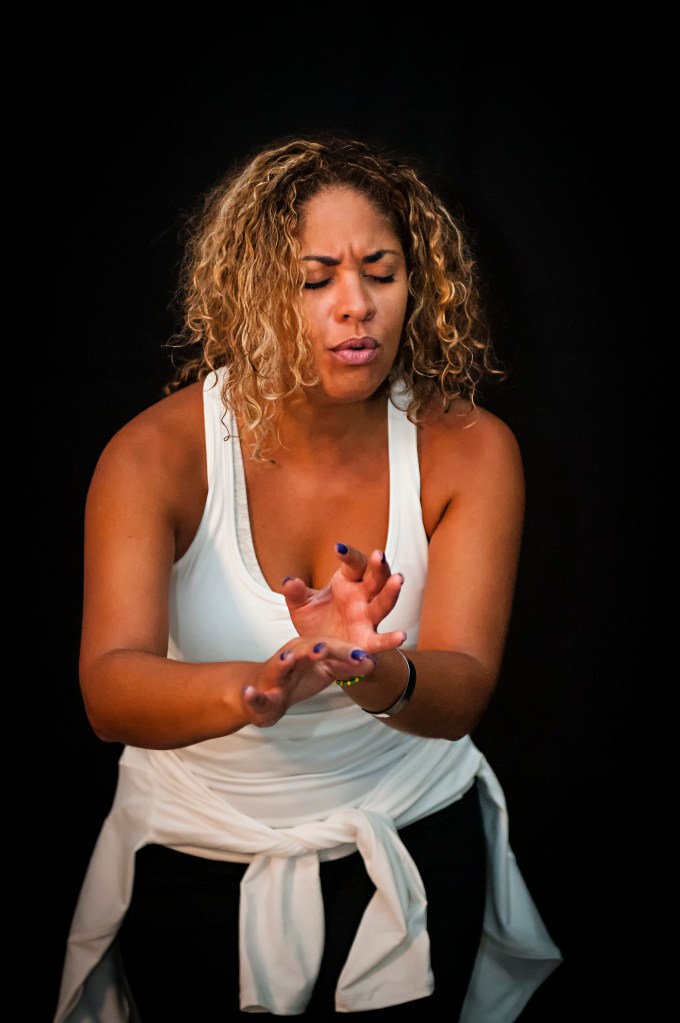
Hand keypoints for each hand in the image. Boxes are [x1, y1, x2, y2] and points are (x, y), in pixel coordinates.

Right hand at [240, 637, 375, 726]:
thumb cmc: (296, 679)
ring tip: (287, 659)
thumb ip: (346, 668)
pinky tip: (249, 693)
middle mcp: (290, 656)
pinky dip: (251, 694)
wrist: (264, 695)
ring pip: (278, 665)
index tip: (363, 656)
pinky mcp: (259, 693)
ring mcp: (274, 674)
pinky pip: (255, 694)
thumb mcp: (325, 672)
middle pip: (305, 650)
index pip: (329, 646)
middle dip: (314, 649)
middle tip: (325, 649)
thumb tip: (370, 662)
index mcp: (308, 650)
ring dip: (282, 661)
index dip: (344, 651)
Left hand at [282, 543, 405, 653]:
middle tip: (379, 556)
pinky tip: (401, 636)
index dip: (349, 555)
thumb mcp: (301, 605)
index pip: (354, 564)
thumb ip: (295, 593)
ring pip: (383, 603)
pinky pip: (381, 640)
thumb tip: (288, 581)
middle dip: (379, 567)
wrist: (319, 652)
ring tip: (398, 579)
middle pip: (376, 579)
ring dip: (391, 592)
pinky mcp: (367, 641)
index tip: (338, 548)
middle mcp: (362, 598)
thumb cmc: (316, 622)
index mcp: (347, 583)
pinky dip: (391, 639)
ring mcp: (367, 619)